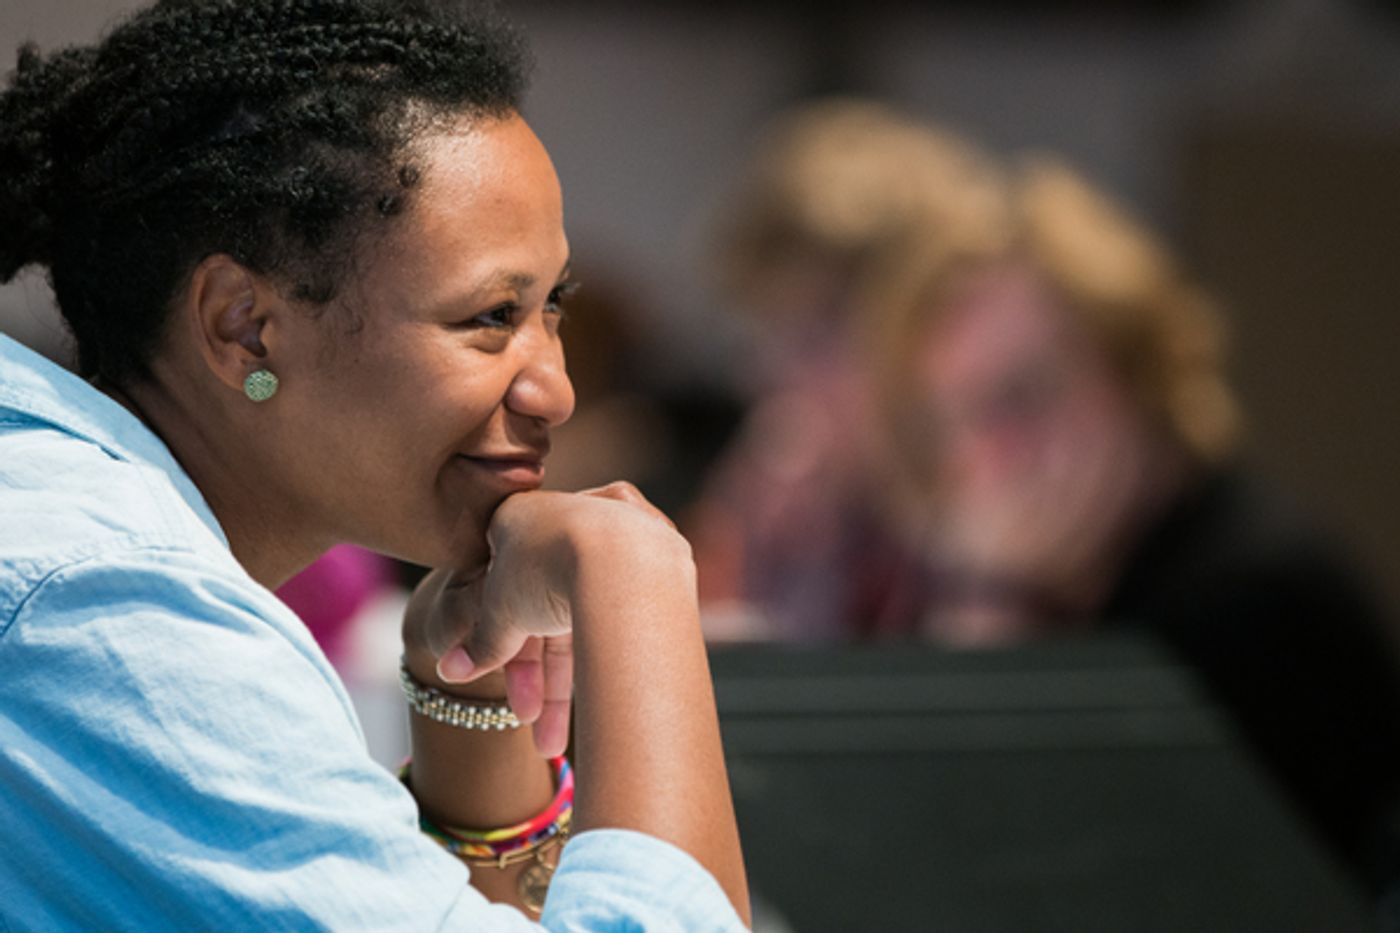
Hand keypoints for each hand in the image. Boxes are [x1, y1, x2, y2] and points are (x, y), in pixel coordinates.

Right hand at [401, 482, 681, 757]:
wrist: (625, 557)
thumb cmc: (547, 570)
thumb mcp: (500, 611)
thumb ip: (480, 642)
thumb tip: (451, 670)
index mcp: (525, 514)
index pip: (505, 593)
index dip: (504, 650)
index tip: (511, 695)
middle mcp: (574, 514)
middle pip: (547, 611)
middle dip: (539, 682)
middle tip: (539, 739)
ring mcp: (620, 531)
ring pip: (586, 615)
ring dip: (570, 683)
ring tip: (560, 743)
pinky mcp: (658, 555)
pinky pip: (624, 610)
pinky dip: (608, 651)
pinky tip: (606, 699)